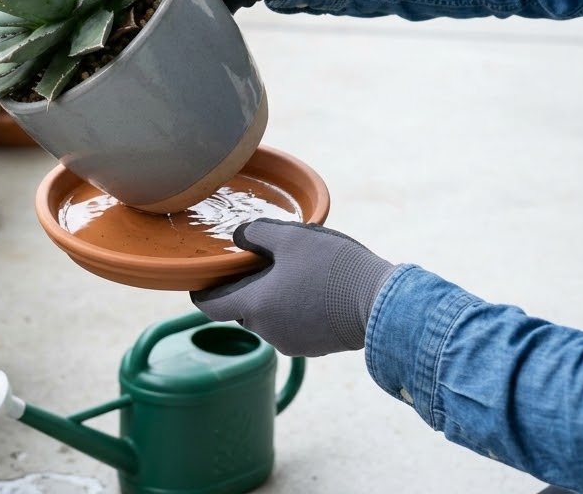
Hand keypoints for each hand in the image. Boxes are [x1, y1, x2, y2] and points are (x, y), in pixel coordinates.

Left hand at [191, 219, 396, 356]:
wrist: (381, 303)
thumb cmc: (333, 267)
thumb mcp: (292, 238)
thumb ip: (257, 234)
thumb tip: (239, 236)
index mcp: (255, 306)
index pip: (211, 307)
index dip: (202, 294)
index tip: (200, 283)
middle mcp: (268, 331)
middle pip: (242, 310)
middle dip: (245, 291)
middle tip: (257, 266)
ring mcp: (292, 343)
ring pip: (269, 319)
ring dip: (272, 300)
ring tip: (291, 275)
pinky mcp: (315, 347)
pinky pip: (292, 327)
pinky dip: (293, 311)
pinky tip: (313, 291)